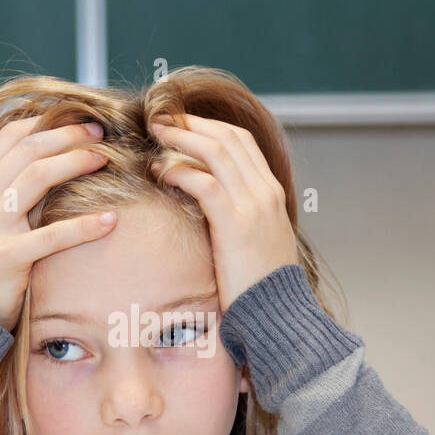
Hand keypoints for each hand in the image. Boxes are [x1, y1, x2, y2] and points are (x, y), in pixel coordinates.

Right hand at [0, 117, 115, 330]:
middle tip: (100, 134)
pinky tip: (110, 220)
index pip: (12, 135)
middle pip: (30, 149)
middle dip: (69, 135)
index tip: (80, 122)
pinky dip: (85, 226)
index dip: (49, 122)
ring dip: (77, 162)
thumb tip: (21, 142)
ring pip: (39, 177)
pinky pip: (53, 236)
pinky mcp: (8, 258)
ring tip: (105, 160)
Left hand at [148, 113, 298, 311]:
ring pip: (215, 151)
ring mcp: (253, 205)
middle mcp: (265, 191)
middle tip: (162, 119)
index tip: (183, 123)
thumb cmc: (262, 286)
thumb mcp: (258, 241)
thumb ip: (241, 216)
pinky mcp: (234, 223)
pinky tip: (161, 172)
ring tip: (156, 134)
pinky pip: (203, 183)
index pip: (242, 142)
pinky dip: (179, 172)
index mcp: (272, 192)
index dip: (210, 126)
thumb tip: (211, 206)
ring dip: (181, 138)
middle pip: (228, 137)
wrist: (278, 314)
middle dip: (192, 123)